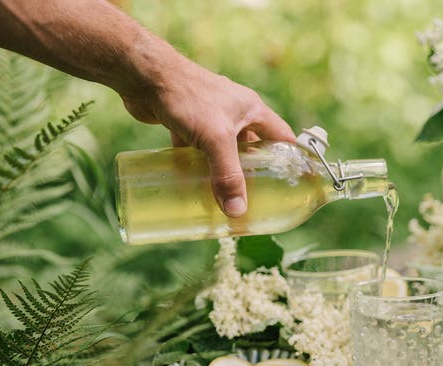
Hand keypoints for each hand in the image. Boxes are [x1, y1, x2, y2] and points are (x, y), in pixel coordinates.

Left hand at [120, 53, 295, 216]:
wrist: (145, 75)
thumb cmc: (188, 97)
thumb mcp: (216, 138)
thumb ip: (227, 175)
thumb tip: (236, 211)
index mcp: (251, 110)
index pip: (281, 136)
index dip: (292, 158)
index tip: (297, 182)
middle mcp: (234, 113)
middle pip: (251, 148)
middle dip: (253, 173)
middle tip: (257, 200)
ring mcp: (209, 118)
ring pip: (222, 152)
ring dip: (222, 173)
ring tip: (226, 200)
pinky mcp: (186, 124)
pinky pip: (197, 151)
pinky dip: (196, 167)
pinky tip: (193, 186)